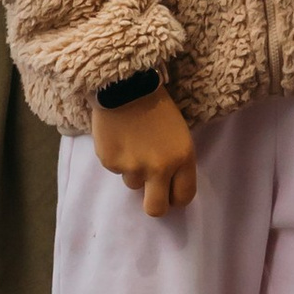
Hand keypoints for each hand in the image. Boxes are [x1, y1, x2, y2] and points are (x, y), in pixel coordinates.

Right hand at [91, 88, 195, 216]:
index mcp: (182, 159)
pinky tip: (119, 137)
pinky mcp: (110, 162)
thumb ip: (176, 162)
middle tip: (150, 192)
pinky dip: (117, 157)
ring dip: (134, 170)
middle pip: (156, 208)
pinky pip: (116, 169)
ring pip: (133, 184)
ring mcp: (132, 167)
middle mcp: (159, 168)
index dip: (176, 197)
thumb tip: (166, 185)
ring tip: (132, 143)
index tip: (170, 191)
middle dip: (155, 204)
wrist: (126, 85)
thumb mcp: (179, 134)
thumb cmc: (158, 107)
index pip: (183, 197)